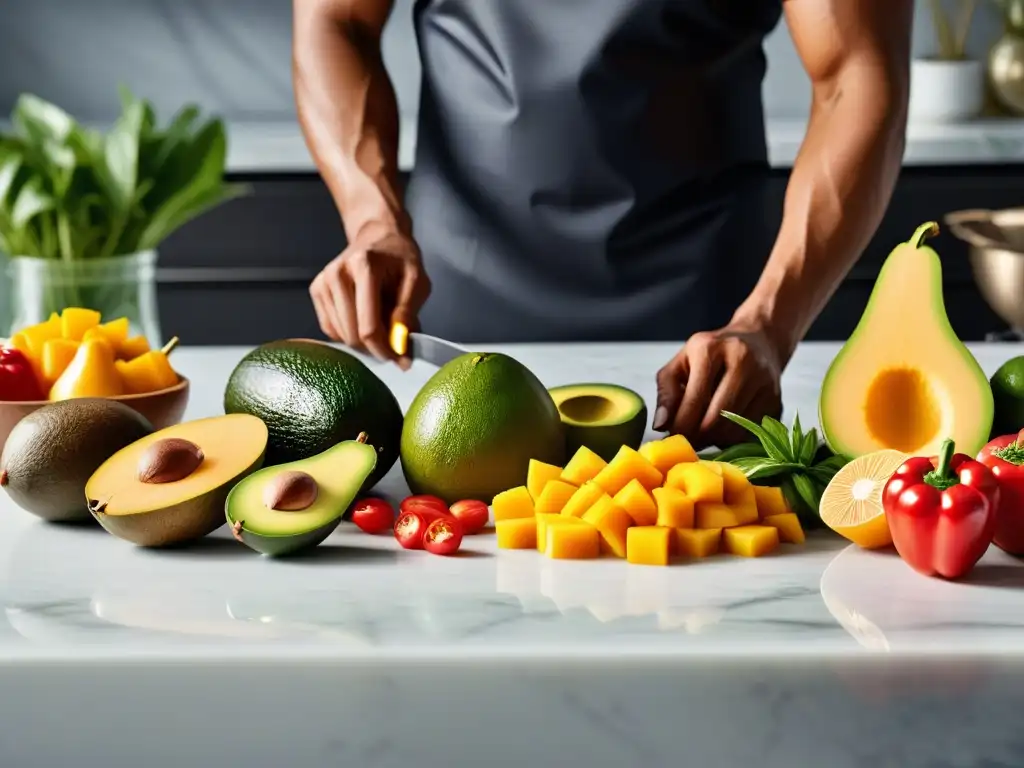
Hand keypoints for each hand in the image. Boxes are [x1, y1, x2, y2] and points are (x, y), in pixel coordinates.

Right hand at [309, 224, 430, 367]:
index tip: (399, 358)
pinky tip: (362, 318)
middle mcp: (338, 274)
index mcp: (364, 267)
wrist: (378, 236)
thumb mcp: (417, 282)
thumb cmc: (400, 259)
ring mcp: (323, 282)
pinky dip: (348, 332)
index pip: (369, 327)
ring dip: (363, 340)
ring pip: (341, 336)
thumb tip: (401, 350)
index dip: (385, 350)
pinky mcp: (317, 290)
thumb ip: (408, 316)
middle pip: (352, 335)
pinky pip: (331, 329)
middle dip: (375, 347)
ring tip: (380, 321)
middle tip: (394, 340)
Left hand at [653, 322, 785, 449]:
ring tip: (706, 432)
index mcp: (711, 349)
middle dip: (697, 437)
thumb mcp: (682, 362)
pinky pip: (751, 433)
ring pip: (734, 430)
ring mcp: (764, 381)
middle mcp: (742, 361)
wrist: (758, 339)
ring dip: (715, 440)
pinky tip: (726, 427)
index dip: (680, 426)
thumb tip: (661, 426)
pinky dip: (734, 438)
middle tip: (688, 441)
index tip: (673, 436)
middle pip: (715, 419)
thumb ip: (666, 392)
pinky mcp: (777, 399)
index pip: (694, 399)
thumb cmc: (713, 353)